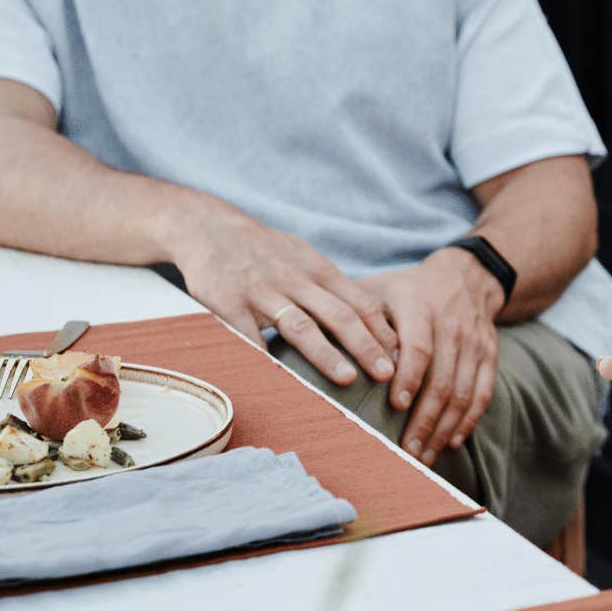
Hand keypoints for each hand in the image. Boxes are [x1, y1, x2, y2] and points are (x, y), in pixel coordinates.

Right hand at [175, 211, 396, 386]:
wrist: (210, 229)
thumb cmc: (266, 251)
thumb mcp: (305, 258)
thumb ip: (332, 287)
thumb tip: (371, 320)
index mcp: (318, 270)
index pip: (360, 302)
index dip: (381, 331)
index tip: (401, 357)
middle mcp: (296, 279)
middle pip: (338, 314)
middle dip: (366, 346)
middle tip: (388, 374)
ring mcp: (262, 291)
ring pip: (300, 325)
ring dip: (327, 354)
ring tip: (348, 379)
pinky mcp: (228, 303)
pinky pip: (248, 336)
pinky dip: (264, 359)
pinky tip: (279, 382)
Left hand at [361, 248, 503, 463]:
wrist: (466, 277)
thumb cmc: (408, 290)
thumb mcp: (380, 290)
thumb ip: (356, 317)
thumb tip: (326, 348)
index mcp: (421, 307)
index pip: (419, 346)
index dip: (409, 377)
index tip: (395, 406)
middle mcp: (453, 325)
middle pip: (442, 379)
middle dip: (424, 419)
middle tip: (405, 452)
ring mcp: (475, 342)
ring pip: (463, 392)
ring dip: (443, 428)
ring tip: (422, 457)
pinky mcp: (489, 355)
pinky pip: (483, 392)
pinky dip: (469, 420)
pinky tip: (451, 441)